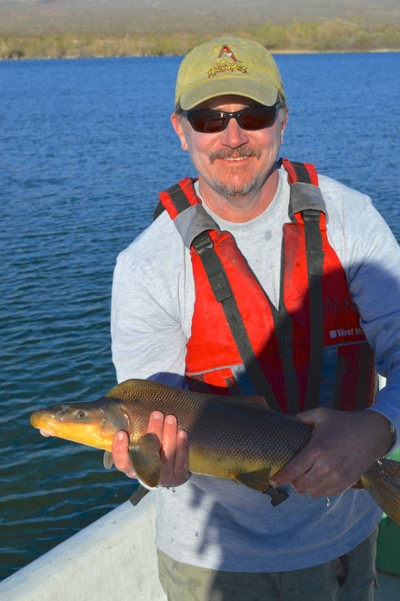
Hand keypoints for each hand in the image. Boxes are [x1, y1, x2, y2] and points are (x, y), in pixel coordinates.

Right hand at [111, 411, 189, 486]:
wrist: (170, 474)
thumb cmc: (149, 453)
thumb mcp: (138, 448)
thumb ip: (134, 436)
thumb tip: (129, 412)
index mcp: (132, 469)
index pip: (122, 463)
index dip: (120, 450)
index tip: (121, 433)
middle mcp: (146, 475)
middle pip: (148, 455)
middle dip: (153, 432)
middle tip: (156, 414)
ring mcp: (163, 477)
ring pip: (166, 455)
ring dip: (169, 434)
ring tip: (171, 418)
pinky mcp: (179, 476)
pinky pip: (181, 461)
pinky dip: (181, 446)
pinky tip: (182, 433)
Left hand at [270, 408, 392, 497]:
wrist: (371, 433)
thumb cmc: (343, 423)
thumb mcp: (321, 414)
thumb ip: (302, 417)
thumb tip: (288, 420)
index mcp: (316, 449)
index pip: (293, 471)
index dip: (280, 478)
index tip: (273, 481)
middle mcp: (326, 466)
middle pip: (301, 486)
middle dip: (294, 482)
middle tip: (295, 475)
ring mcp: (338, 477)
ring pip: (313, 492)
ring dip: (308, 486)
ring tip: (308, 476)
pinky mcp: (347, 483)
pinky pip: (327, 493)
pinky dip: (321, 488)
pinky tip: (321, 478)